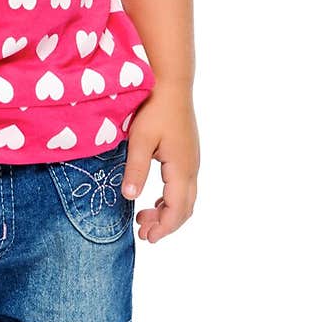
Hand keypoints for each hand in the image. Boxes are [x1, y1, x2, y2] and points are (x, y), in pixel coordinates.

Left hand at [121, 85, 199, 243]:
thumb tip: (130, 197)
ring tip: (144, 218)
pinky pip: (184, 186)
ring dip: (168, 212)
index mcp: (181, 168)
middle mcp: (191, 167)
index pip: (177, 209)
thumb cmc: (154, 108)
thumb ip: (136, 169)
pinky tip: (154, 199)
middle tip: (143, 232)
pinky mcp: (187, 153)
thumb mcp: (140, 139)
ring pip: (186, 198)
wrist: (171, 83)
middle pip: (185, 208)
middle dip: (166, 224)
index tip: (146, 237)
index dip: (164, 227)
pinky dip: (171, 199)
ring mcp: (192, 160)